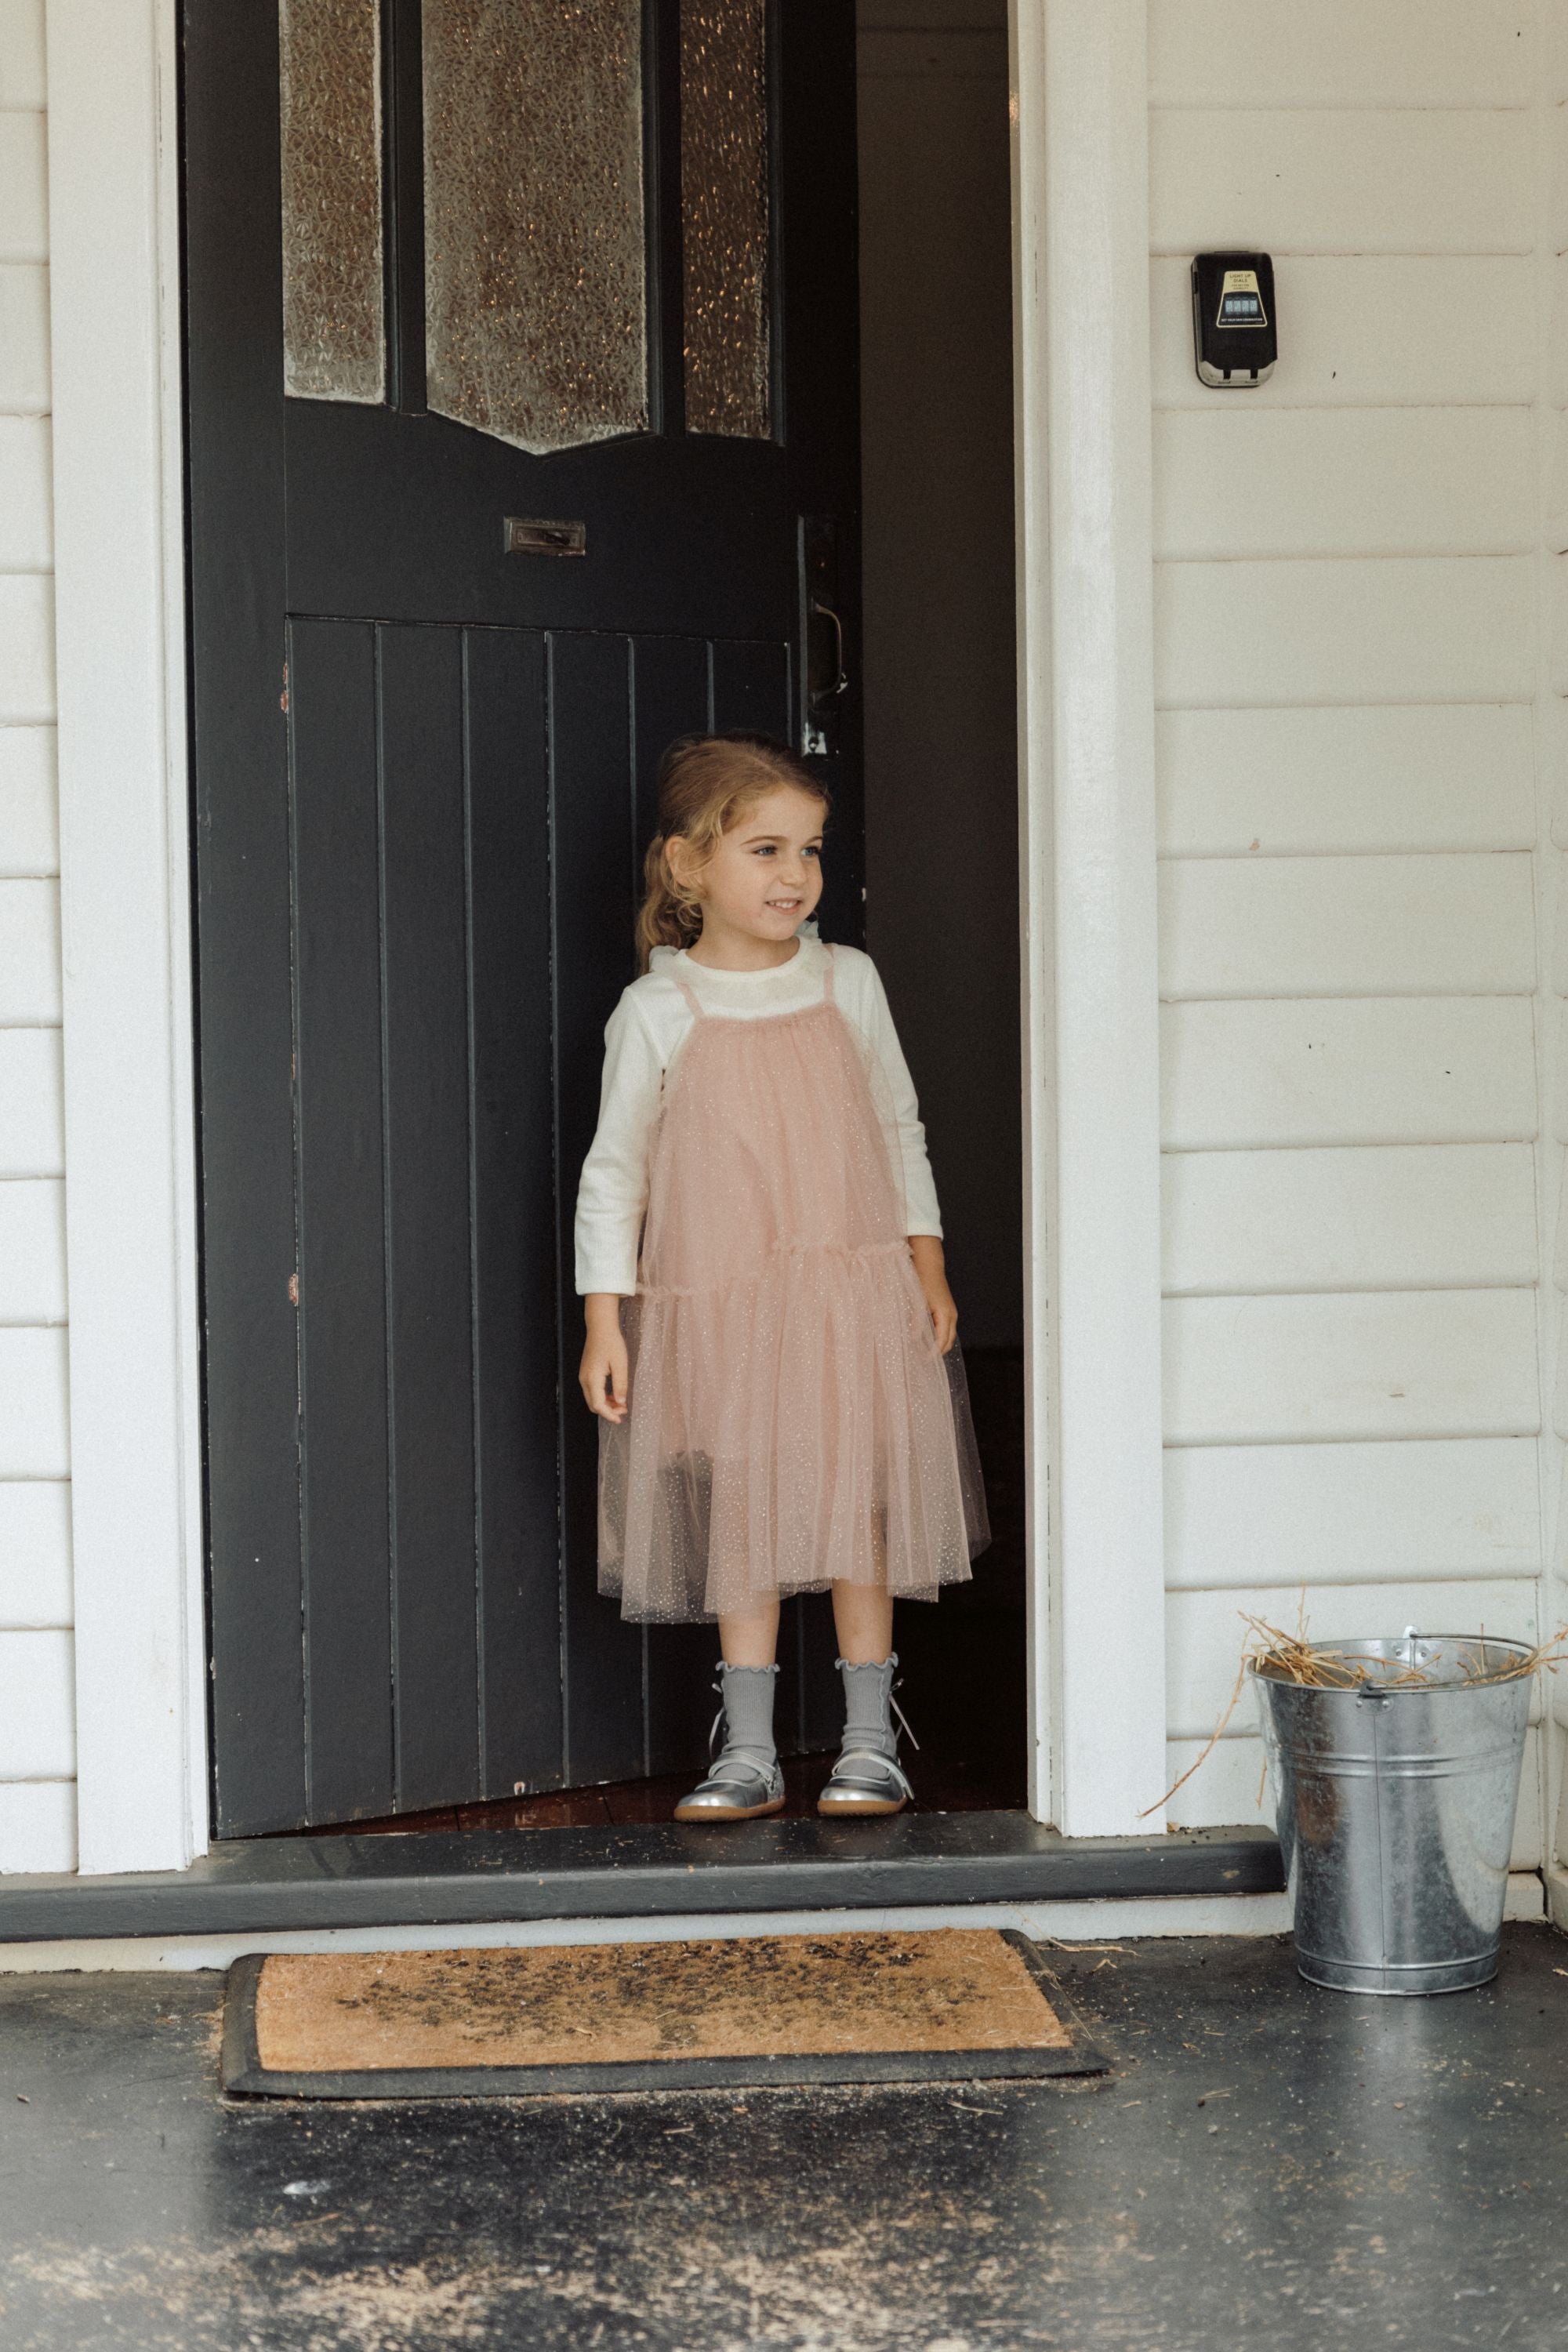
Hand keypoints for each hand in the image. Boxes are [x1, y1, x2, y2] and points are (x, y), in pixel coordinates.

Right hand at [579, 1295, 629, 1420]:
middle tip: (624, 1410)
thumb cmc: (611, 1342)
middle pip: (593, 1405)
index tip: (620, 1419)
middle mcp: (584, 1379)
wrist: (601, 1327)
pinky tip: (614, 1395)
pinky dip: (603, 1397)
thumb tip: (621, 1402)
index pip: (598, 1405)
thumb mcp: (620, 1364)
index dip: (609, 1415)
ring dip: (606, 1405)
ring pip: (592, 1399)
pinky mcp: (586, 1373)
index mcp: (592, 1378)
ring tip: (621, 1404)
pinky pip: (592, 1391)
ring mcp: (584, 1376)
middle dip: (608, 1411)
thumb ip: (620, 1385)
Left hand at [907, 1235, 957, 1353]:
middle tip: (922, 1361)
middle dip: (937, 1353)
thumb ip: (917, 1321)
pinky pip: (946, 1329)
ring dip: (938, 1346)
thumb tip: (914, 1339)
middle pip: (948, 1342)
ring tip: (923, 1353)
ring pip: (948, 1336)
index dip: (933, 1354)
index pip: (942, 1341)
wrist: (929, 1265)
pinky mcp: (947, 1311)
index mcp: (946, 1315)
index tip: (922, 1361)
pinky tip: (927, 1340)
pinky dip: (939, 1337)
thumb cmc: (922, 1281)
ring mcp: (951, 1313)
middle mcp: (952, 1316)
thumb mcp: (917, 1302)